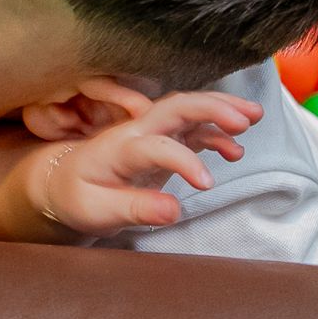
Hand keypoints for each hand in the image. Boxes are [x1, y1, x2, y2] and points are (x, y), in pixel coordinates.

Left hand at [31, 87, 261, 236]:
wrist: (62, 183)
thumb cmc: (77, 197)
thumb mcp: (97, 211)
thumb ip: (134, 209)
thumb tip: (173, 210)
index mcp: (117, 148)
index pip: (155, 146)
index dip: (183, 161)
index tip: (206, 184)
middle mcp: (136, 131)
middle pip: (175, 107)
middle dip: (211, 107)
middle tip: (245, 118)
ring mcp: (151, 132)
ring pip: (187, 110)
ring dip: (221, 108)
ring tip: (255, 116)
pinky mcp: (162, 141)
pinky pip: (191, 128)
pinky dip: (215, 132)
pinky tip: (235, 147)